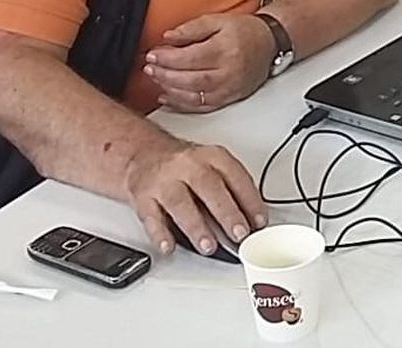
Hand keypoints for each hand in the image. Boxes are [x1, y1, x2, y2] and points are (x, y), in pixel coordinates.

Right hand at [124, 137, 267, 255]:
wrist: (144, 154)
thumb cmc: (186, 166)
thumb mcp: (213, 166)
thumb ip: (231, 190)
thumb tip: (251, 222)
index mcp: (212, 156)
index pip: (235, 176)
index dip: (250, 200)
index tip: (259, 222)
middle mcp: (187, 165)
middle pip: (209, 187)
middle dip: (226, 213)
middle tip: (239, 235)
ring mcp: (163, 180)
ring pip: (180, 202)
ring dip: (196, 226)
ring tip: (209, 246)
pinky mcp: (142, 195)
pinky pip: (150, 216)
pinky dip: (160, 234)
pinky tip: (169, 246)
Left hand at [144, 13, 274, 111]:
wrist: (269, 43)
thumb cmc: (245, 31)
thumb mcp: (218, 20)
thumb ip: (191, 28)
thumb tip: (168, 37)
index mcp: (225, 50)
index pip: (190, 58)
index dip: (167, 58)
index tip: (152, 55)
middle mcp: (228, 72)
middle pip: (190, 80)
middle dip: (165, 75)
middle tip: (149, 69)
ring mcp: (229, 88)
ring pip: (195, 97)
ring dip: (170, 90)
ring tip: (156, 80)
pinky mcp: (229, 98)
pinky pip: (202, 107)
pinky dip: (181, 105)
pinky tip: (167, 98)